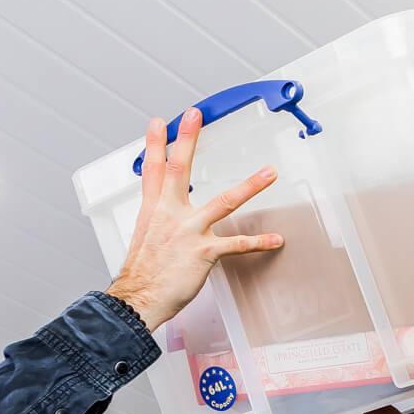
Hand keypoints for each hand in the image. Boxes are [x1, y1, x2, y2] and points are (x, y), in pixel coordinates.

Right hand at [107, 107, 282, 331]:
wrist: (138, 298)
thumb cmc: (143, 272)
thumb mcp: (145, 237)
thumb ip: (158, 220)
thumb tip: (165, 214)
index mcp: (153, 210)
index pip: (152, 169)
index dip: (155, 144)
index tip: (160, 123)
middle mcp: (170, 214)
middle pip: (179, 168)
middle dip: (187, 139)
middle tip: (195, 115)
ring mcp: (188, 231)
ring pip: (224, 201)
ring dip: (250, 185)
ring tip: (269, 173)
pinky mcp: (203, 252)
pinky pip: (237, 244)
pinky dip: (258, 242)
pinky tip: (275, 239)